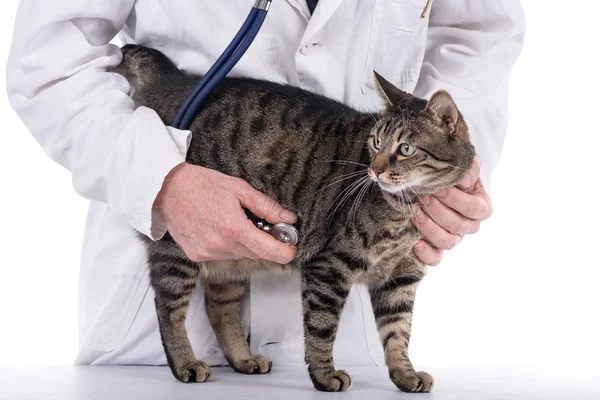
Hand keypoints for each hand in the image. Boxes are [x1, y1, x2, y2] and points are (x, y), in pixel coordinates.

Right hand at [154, 163, 297, 263]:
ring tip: (235, 221)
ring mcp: (207, 253)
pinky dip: (227, 245)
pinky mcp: (197, 256)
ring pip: (239, 254)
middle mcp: (220, 245)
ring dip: (244, 243)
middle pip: (256, 253)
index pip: (268, 251)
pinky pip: (222, 255)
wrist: (165, 190)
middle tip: (263, 224)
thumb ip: (266, 206)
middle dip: (264, 241)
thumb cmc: (201, 184)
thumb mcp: (239, 189)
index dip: (285, 251)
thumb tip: (288, 218)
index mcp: (233, 228)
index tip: (291, 247)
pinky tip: (219, 227)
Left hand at [411, 155, 492, 265]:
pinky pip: (435, 259)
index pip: (473, 208)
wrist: (431, 180)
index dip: (456, 199)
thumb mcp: (461, 163)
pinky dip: (426, 254)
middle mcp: (469, 225)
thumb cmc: (450, 172)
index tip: (438, 187)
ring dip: (430, 227)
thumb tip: (464, 180)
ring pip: (447, 242)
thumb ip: (467, 168)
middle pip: (457, 225)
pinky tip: (416, 243)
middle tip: (422, 196)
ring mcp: (453, 238)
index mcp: (480, 206)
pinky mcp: (436, 248)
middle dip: (437, 210)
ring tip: (415, 213)